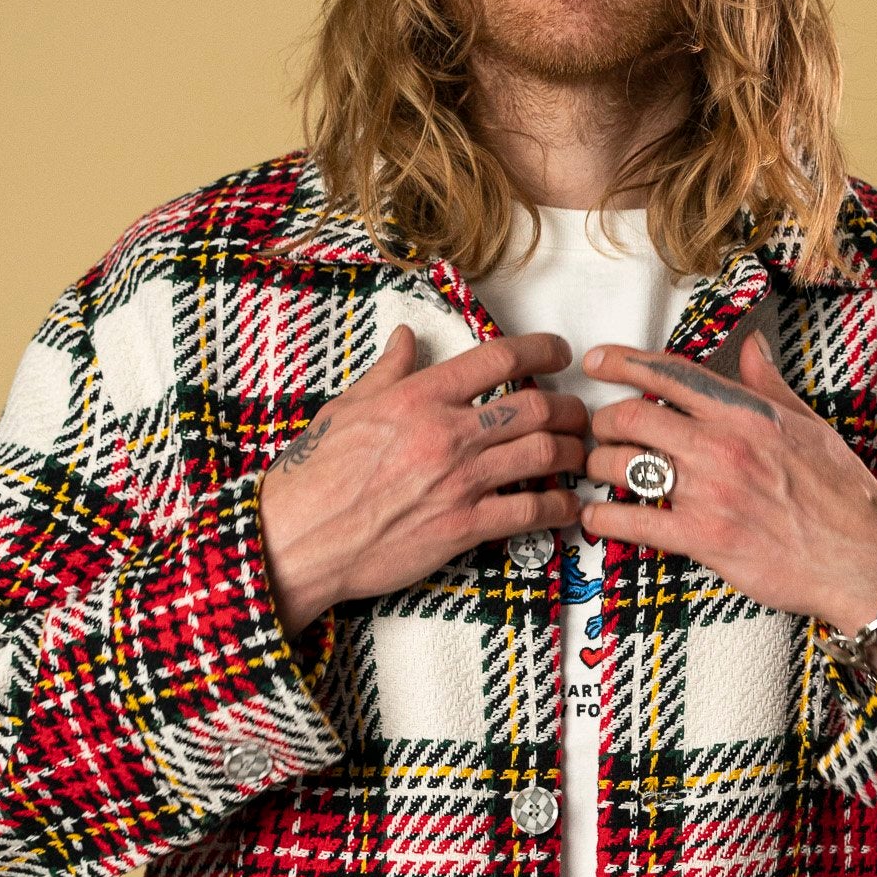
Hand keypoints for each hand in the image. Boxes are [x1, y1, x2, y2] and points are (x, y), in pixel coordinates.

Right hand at [259, 326, 585, 633]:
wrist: (299, 539)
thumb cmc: (315, 476)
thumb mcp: (347, 408)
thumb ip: (387, 372)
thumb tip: (404, 337)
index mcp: (418, 397)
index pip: (498, 357)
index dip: (542, 349)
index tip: (559, 352)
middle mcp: (446, 434)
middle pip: (534, 406)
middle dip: (568, 407)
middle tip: (577, 414)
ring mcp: (458, 481)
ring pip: (542, 455)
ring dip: (570, 452)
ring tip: (577, 454)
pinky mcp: (463, 527)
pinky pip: (529, 512)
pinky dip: (559, 507)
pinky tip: (568, 506)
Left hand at [581, 331, 876, 654]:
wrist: (862, 555)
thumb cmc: (840, 493)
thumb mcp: (808, 424)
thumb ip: (767, 384)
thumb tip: (750, 345)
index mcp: (745, 412)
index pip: (669, 374)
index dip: (622, 362)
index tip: (596, 362)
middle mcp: (721, 445)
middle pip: (631, 417)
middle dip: (603, 422)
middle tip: (599, 432)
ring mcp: (710, 492)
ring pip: (623, 465)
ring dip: (598, 467)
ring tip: (596, 472)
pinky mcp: (703, 538)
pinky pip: (633, 521)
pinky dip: (603, 518)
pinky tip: (596, 518)